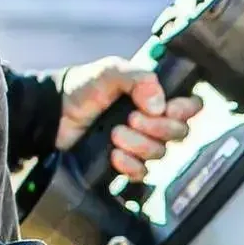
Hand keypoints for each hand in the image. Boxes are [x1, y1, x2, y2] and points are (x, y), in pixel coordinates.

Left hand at [57, 56, 204, 180]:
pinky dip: (130, 166)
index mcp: (155, 96)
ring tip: (114, 135)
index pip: (191, 105)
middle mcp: (153, 121)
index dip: (185, 110)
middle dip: (156, 129)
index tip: (167, 109)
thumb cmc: (80, 88)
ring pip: (161, 153)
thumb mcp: (109, 71)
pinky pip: (144, 173)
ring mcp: (141, 144)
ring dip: (138, 145)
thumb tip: (159, 106)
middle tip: (131, 119)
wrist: (52, 114)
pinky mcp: (127, 164)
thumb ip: (139, 78)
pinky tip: (114, 156)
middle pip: (179, 133)